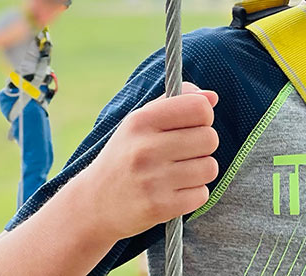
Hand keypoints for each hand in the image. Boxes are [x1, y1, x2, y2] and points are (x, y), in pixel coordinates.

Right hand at [74, 82, 219, 242]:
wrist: (92, 204)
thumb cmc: (126, 155)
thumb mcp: (141, 122)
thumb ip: (178, 102)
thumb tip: (212, 97)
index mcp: (141, 121)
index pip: (199, 108)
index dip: (203, 117)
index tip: (190, 126)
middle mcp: (145, 149)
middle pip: (210, 138)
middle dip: (203, 146)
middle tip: (182, 154)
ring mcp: (151, 180)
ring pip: (210, 168)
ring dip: (200, 172)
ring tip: (178, 174)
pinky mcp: (158, 207)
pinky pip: (202, 195)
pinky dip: (193, 195)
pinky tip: (173, 193)